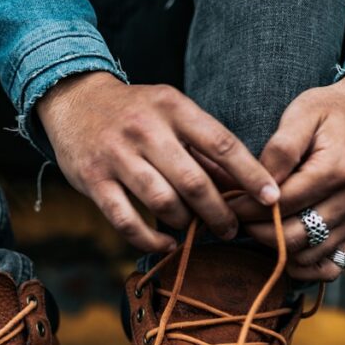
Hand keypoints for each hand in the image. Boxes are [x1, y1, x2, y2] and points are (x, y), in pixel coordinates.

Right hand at [36, 72, 279, 253]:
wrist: (73, 101)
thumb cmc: (134, 113)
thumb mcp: (170, 115)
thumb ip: (202, 149)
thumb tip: (243, 186)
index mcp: (172, 107)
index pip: (221, 143)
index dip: (250, 174)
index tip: (272, 198)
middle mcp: (145, 129)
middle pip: (194, 181)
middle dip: (219, 212)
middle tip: (231, 229)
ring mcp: (117, 156)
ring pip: (162, 202)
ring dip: (185, 224)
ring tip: (196, 231)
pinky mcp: (94, 181)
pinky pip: (127, 221)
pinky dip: (151, 238)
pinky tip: (167, 243)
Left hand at [231, 69, 344, 280]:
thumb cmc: (331, 112)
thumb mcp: (303, 113)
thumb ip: (280, 150)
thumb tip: (261, 185)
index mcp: (337, 170)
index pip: (282, 204)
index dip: (249, 208)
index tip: (228, 203)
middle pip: (293, 236)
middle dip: (257, 231)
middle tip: (239, 219)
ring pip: (307, 255)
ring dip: (277, 249)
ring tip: (259, 227)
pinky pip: (330, 267)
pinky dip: (305, 266)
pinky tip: (286, 250)